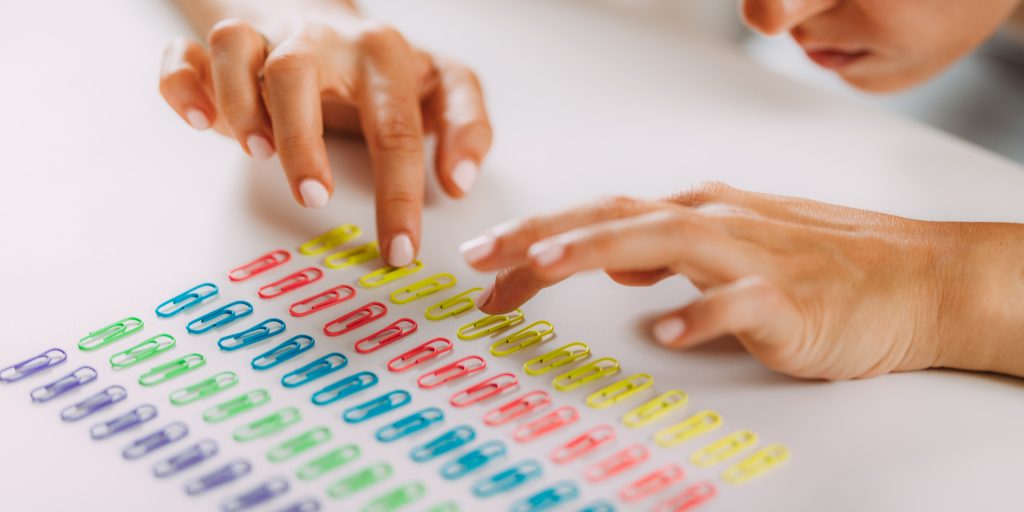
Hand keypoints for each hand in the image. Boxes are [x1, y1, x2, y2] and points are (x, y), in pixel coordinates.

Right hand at [159, 0, 491, 265]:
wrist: (330, 19)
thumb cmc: (386, 71)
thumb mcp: (445, 87)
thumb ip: (468, 126)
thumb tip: (458, 181)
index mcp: (381, 55)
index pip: (392, 127)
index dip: (398, 194)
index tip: (399, 249)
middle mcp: (320, 40)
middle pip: (297, 74)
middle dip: (300, 140)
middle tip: (314, 197)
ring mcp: (266, 39)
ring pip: (234, 49)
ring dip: (238, 105)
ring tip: (255, 154)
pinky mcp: (221, 50)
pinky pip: (184, 55)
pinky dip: (180, 85)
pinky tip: (199, 123)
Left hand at [459, 182, 1023, 379]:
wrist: (915, 278)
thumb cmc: (824, 263)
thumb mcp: (733, 248)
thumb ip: (673, 253)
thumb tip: (618, 264)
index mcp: (697, 215)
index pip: (602, 220)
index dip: (538, 239)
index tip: (486, 266)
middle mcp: (716, 223)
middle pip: (616, 220)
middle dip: (542, 237)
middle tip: (481, 259)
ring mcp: (754, 257)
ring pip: (668, 242)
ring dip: (600, 251)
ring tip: (543, 268)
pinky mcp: (792, 299)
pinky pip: (741, 303)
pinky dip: (702, 312)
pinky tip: (666, 330)